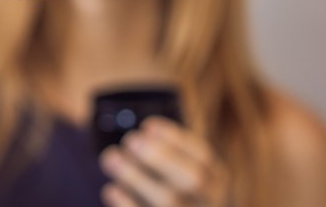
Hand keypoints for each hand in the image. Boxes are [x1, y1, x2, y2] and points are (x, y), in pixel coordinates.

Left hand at [99, 117, 228, 205]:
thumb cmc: (171, 188)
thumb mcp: (178, 167)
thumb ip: (166, 152)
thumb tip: (144, 135)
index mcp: (215, 181)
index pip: (203, 156)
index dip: (174, 138)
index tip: (147, 125)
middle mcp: (208, 202)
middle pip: (192, 179)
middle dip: (160, 156)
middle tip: (130, 139)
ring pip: (168, 200)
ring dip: (135, 176)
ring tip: (110, 157)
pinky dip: (127, 203)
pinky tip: (111, 189)